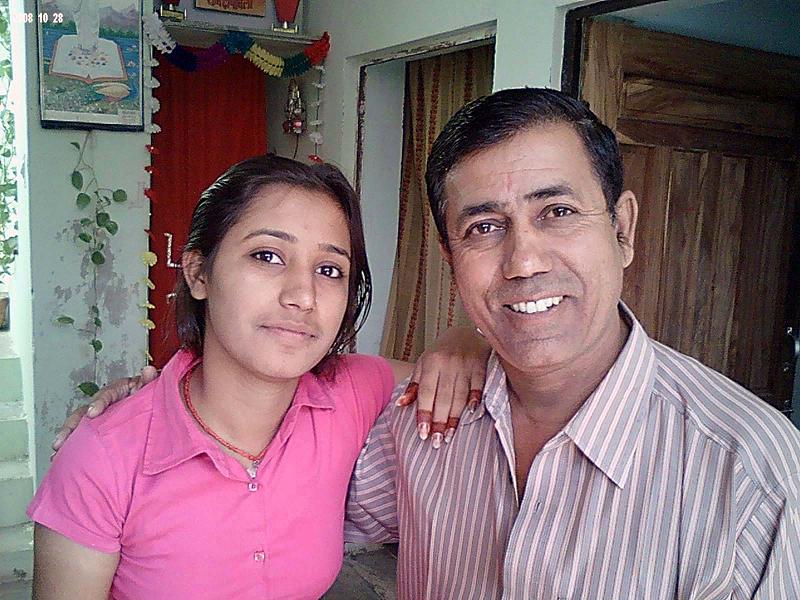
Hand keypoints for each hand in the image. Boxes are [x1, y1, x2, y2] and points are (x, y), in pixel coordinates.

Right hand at [51, 366, 158, 452]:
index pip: (105, 394)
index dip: (98, 403)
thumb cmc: (146, 395)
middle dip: (72, 425)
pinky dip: (71, 444)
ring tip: (57, 448)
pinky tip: (60, 455)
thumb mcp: (148, 387)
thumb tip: (149, 370)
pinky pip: (81, 434)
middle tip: (62, 440)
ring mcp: (97, 415)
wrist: (149, 403)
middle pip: (83, 411)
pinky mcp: (95, 427)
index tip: (93, 413)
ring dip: (67, 435)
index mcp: (117, 390)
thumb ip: (148, 381)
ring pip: (78, 424)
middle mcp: (103, 402)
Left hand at [396, 326, 488, 447]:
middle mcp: (447, 363)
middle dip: (439, 421)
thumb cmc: (441, 354)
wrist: (464, 333)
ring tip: (450, 436)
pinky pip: (478, 384)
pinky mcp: (481, 364)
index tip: (423, 433)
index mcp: (430, 363)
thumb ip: (414, 386)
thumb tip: (400, 405)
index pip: (426, 393)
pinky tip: (472, 413)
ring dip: (455, 417)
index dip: (424, 413)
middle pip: (443, 397)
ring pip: (460, 395)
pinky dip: (475, 398)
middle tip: (436, 441)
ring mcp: (465, 364)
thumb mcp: (423, 365)